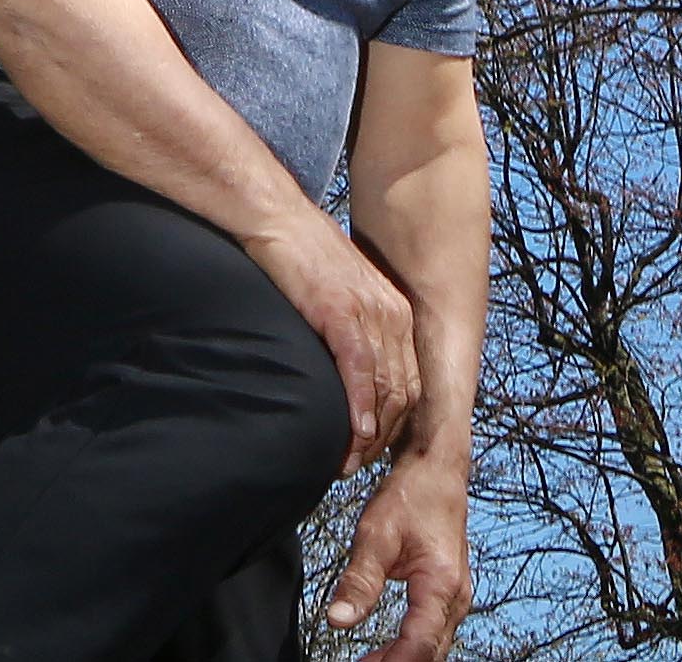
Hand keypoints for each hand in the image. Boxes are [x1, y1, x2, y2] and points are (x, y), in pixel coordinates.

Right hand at [245, 216, 421, 474]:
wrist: (274, 217)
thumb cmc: (296, 255)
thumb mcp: (336, 295)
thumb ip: (348, 328)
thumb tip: (339, 363)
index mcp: (394, 311)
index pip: (408, 381)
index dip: (393, 422)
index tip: (370, 448)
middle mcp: (392, 314)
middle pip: (403, 392)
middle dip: (383, 437)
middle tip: (356, 464)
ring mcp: (371, 313)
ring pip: (384, 388)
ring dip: (369, 433)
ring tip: (347, 461)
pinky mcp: (343, 312)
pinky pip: (360, 370)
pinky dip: (359, 406)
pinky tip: (352, 432)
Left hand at [329, 451, 473, 661]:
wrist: (438, 472)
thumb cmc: (411, 496)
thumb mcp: (375, 534)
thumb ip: (359, 581)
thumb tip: (338, 620)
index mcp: (441, 584)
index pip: (420, 643)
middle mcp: (456, 596)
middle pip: (431, 652)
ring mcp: (456, 596)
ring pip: (434, 645)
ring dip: (403, 660)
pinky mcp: (449, 594)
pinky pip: (434, 632)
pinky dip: (411, 647)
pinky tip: (385, 653)